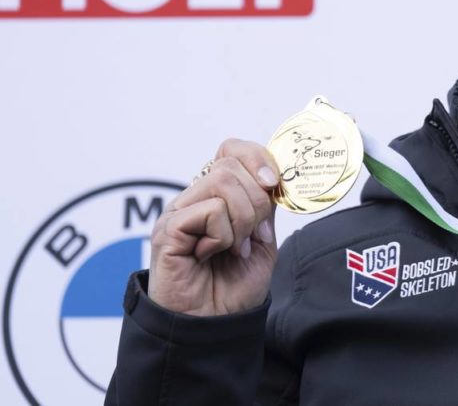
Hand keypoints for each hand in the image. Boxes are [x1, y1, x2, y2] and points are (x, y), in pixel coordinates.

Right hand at [149, 139, 279, 315]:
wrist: (216, 324)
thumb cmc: (235, 286)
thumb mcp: (263, 237)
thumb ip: (265, 204)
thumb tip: (272, 175)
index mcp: (217, 195)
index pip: (232, 149)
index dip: (257, 158)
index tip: (274, 184)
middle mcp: (194, 197)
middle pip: (231, 164)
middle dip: (257, 201)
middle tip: (252, 236)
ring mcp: (178, 211)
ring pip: (222, 182)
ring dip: (242, 220)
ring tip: (233, 248)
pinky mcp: (168, 229)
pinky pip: (210, 210)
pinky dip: (223, 235)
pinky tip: (210, 255)